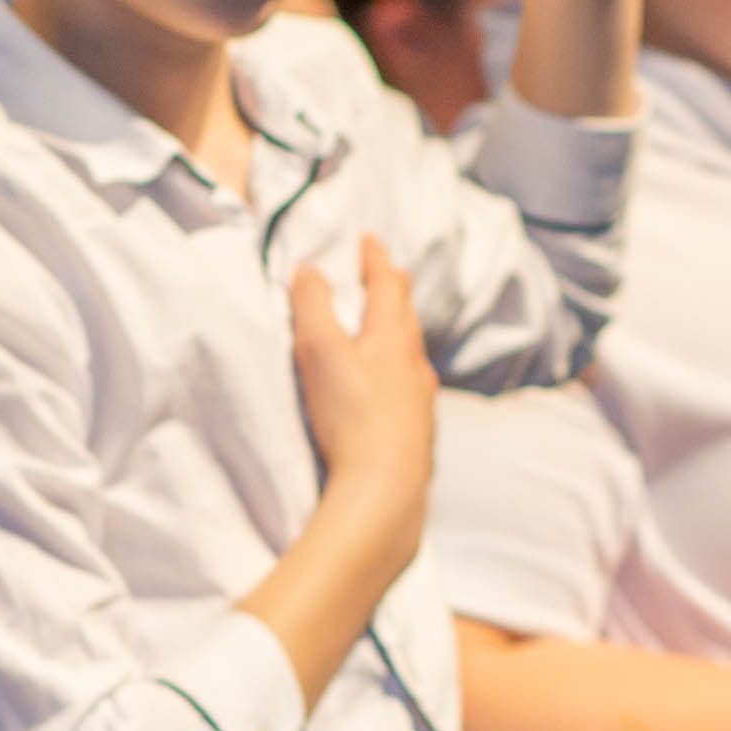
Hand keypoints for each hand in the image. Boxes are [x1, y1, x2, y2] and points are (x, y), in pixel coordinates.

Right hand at [287, 235, 435, 500]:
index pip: (388, 284)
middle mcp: (415, 366)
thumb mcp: (321, 352)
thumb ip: (312, 305)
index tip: (368, 240)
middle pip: (406, 317)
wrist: (386, 490)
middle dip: (393, 292)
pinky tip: (392, 392)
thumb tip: (310, 269)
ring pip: (412, 356)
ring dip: (398, 334)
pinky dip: (398, 375)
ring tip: (387, 329)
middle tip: (385, 275)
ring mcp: (421, 403)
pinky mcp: (417, 436)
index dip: (375, 259)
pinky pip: (410, 391)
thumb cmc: (352, 416)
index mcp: (394, 338)